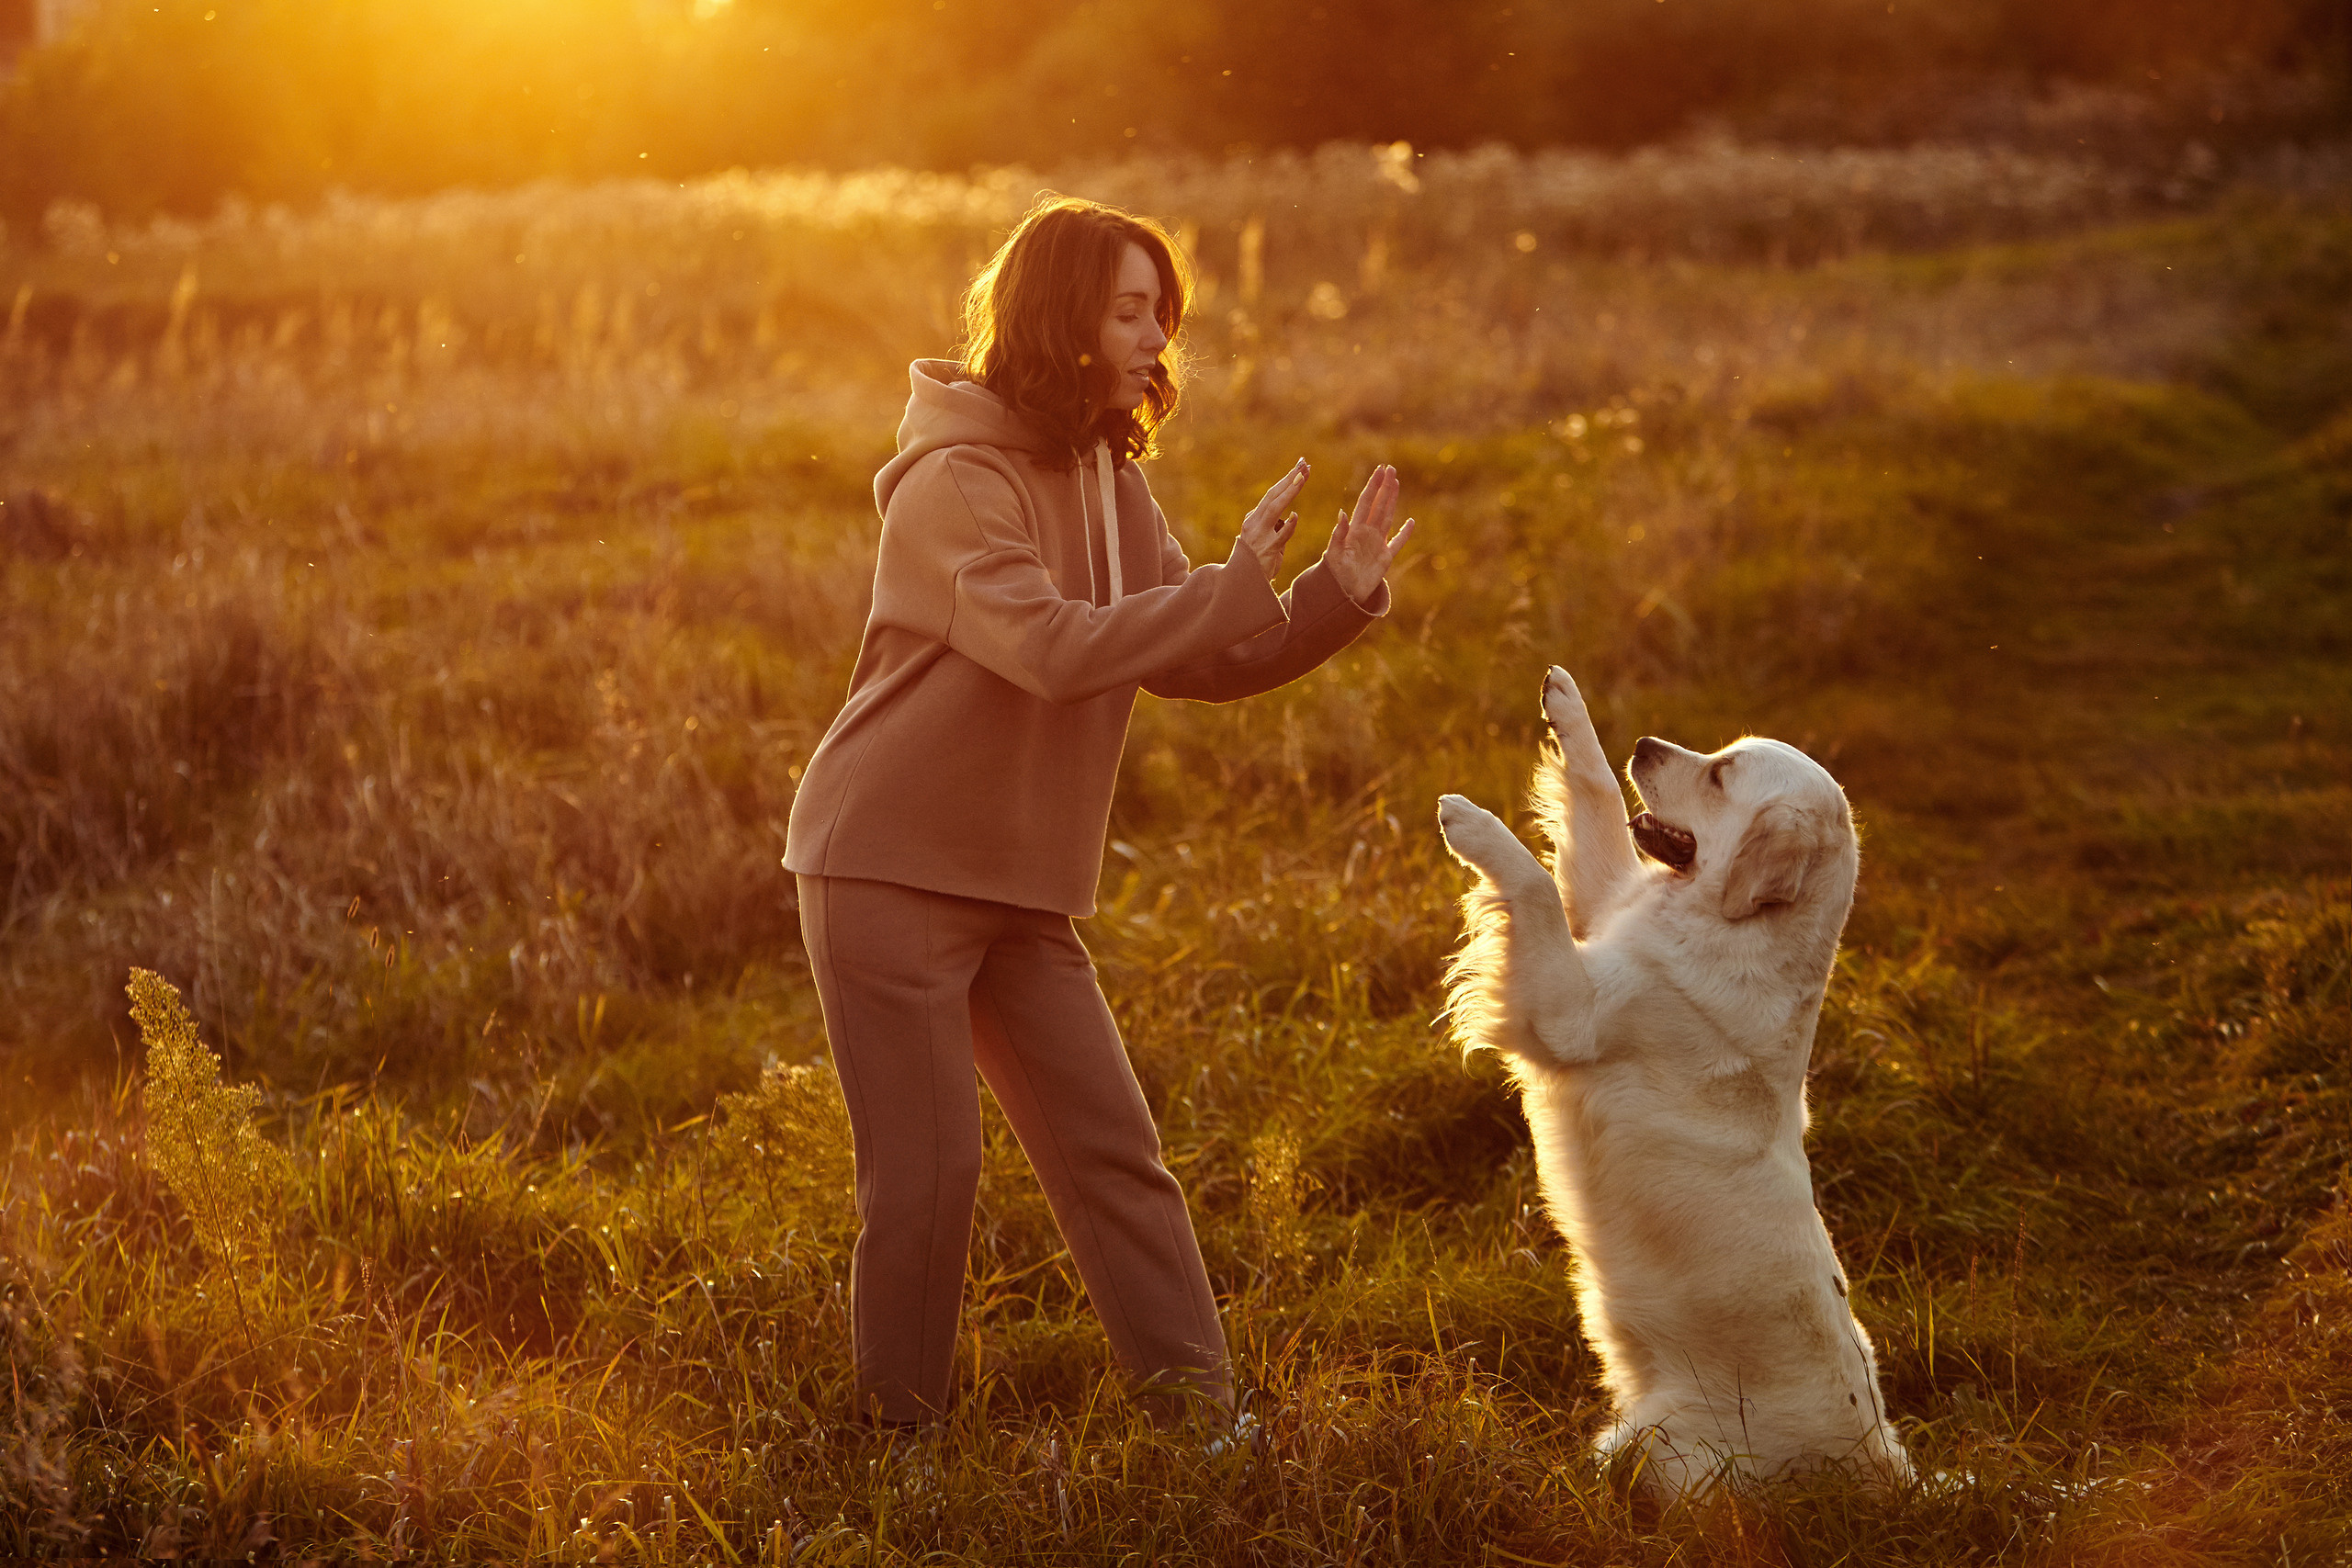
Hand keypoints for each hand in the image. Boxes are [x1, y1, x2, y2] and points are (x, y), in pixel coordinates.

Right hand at [1239, 459, 1306, 581]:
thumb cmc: (1257, 561)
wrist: (1244, 582)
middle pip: (1273, 496)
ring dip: (1289, 492)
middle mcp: (1254, 523)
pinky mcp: (1267, 550)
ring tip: (1302, 478)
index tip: (1301, 466)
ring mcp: (1259, 536)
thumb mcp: (1265, 538)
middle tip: (1304, 465)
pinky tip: (1295, 516)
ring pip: (1274, 509)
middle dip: (1289, 479)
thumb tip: (1288, 516)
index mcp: (1254, 519)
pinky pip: (1280, 536)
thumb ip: (1274, 526)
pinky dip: (1288, 526)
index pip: (1272, 494)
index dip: (1287, 479)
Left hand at [1324, 465, 1414, 604]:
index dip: (1373, 486)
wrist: (1341, 596)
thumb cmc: (1333, 575)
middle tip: (1390, 469)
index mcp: (1354, 530)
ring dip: (1392, 501)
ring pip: (1387, 517)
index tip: (1379, 471)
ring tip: (1396, 484)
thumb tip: (1342, 513)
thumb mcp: (1333, 554)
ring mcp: (1377, 544)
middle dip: (1384, 487)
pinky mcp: (1385, 559)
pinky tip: (1411, 522)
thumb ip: (1338, 534)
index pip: (1366, 502)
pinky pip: (1398, 543)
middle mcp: (1367, 533)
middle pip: (1378, 505)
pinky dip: (1405, 533)